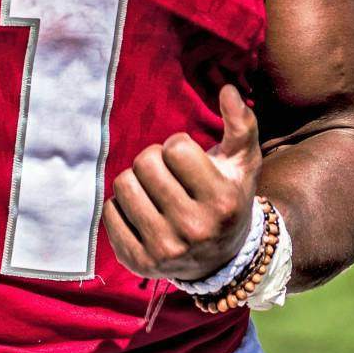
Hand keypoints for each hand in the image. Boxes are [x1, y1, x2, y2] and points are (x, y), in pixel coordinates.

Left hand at [104, 84, 261, 283]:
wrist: (222, 259)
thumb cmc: (229, 197)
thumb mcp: (243, 162)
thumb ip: (241, 123)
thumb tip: (228, 89)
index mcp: (222, 201)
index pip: (175, 148)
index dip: (179, 147)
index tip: (189, 162)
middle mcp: (194, 229)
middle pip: (145, 163)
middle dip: (154, 161)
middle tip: (169, 175)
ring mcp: (164, 249)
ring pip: (123, 185)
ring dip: (136, 182)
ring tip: (154, 192)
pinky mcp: (138, 263)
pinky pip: (110, 212)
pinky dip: (122, 206)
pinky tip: (143, 213)